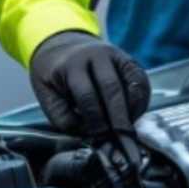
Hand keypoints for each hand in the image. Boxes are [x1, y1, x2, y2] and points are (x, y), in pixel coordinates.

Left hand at [29, 31, 150, 137]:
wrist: (62, 48)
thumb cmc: (54, 77)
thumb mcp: (46, 94)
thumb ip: (62, 116)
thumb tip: (87, 132)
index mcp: (71, 65)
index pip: (86, 95)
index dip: (94, 120)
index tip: (98, 136)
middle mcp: (95, 55)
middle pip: (112, 88)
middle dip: (118, 117)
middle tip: (122, 139)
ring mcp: (114, 54)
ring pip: (131, 82)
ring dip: (133, 108)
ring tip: (128, 129)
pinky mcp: (127, 59)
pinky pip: (141, 79)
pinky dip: (142, 99)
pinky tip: (134, 114)